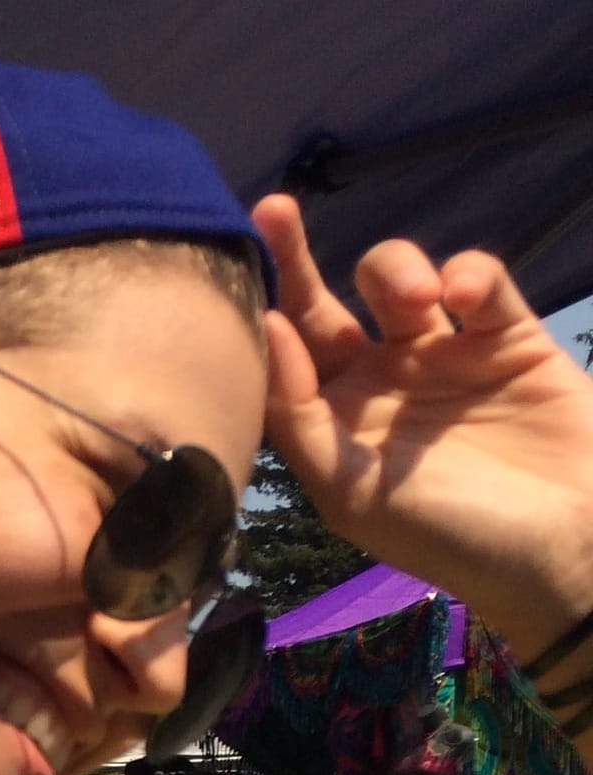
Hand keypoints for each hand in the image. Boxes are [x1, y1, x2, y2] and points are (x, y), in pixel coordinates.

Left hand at [254, 193, 592, 659]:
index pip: (279, 357)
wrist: (561, 548)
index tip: (229, 264)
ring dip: (395, 272)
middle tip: (275, 212)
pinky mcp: (508, 336)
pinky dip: (467, 272)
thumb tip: (265, 331)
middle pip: (322, 306)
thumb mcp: (352, 491)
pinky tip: (461, 296)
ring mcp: (442, 356)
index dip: (255, 311)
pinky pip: (478, 281)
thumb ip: (301, 417)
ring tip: (418, 304)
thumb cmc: (448, 536)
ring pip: (396, 280)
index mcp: (332, 423)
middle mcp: (377, 384)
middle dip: (296, 258)